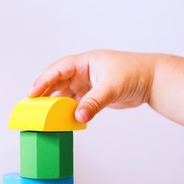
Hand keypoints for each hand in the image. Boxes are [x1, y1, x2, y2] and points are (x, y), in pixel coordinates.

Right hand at [29, 50, 155, 122]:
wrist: (152, 81)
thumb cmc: (134, 73)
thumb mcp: (111, 87)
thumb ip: (94, 102)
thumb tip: (78, 117)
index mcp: (85, 62)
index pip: (59, 70)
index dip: (44, 81)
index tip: (32, 93)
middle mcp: (84, 72)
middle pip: (59, 82)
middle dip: (45, 93)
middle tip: (32, 107)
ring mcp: (89, 85)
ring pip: (67, 95)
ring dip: (57, 105)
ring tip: (44, 116)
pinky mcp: (94, 96)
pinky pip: (78, 104)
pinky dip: (70, 112)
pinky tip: (64, 120)